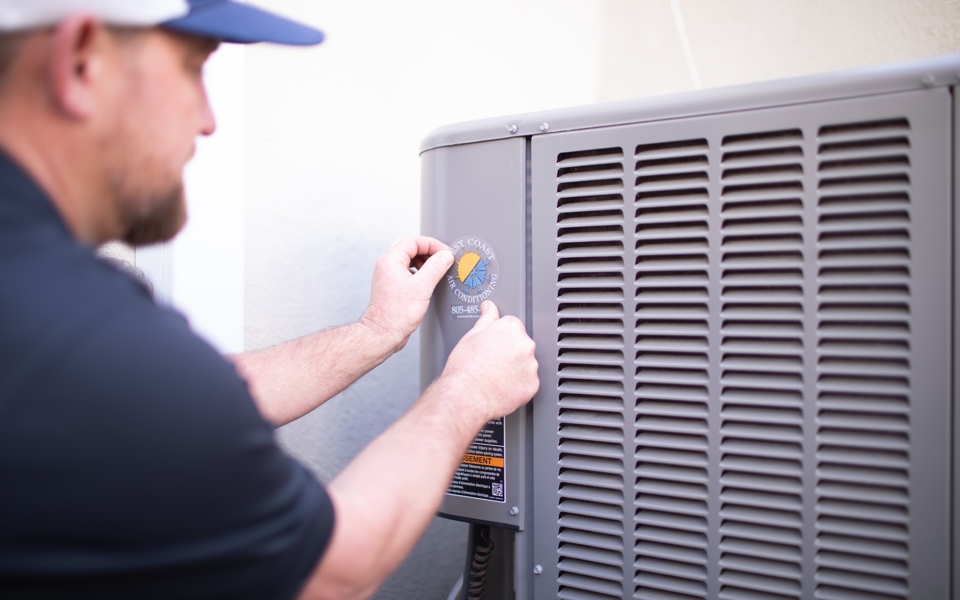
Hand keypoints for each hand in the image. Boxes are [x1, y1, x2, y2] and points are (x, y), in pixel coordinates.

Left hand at [360, 236, 452, 351]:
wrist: (383, 333)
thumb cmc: (396, 314)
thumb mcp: (422, 288)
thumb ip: (435, 268)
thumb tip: (445, 256)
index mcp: (390, 260)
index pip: (413, 241)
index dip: (432, 244)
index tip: (445, 252)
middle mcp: (386, 265)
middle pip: (409, 246)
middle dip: (428, 250)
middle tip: (442, 258)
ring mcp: (388, 275)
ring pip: (408, 258)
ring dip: (424, 260)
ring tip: (437, 269)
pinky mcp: (392, 285)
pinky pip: (407, 270)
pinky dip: (419, 270)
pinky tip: (428, 280)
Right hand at [441, 301, 538, 422]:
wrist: (466, 395)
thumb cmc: (465, 367)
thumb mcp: (471, 335)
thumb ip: (486, 317)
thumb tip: (489, 306)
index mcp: (511, 328)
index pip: (513, 325)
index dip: (500, 336)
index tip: (494, 344)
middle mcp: (525, 345)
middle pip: (521, 344)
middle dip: (510, 351)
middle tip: (492, 361)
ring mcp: (531, 366)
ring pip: (526, 364)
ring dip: (516, 368)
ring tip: (496, 375)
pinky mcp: (533, 385)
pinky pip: (529, 382)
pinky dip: (519, 384)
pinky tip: (503, 385)